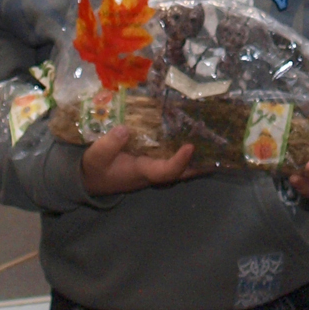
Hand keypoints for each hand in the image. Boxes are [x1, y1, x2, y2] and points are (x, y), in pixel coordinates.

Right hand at [79, 126, 201, 194]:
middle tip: (219, 153)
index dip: (180, 161)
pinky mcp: (149, 162)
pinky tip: (192, 141)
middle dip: (199, 165)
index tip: (190, 146)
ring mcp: (152, 169)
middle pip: (181, 173)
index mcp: (141, 171)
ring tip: (213, 145)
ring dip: (195, 159)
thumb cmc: (95, 168)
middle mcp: (151, 173)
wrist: (89, 179)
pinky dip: (183, 153)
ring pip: (179, 168)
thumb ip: (109, 144)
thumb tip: (125, 129)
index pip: (166, 171)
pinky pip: (171, 160)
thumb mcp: (96, 156)